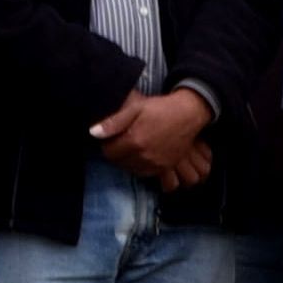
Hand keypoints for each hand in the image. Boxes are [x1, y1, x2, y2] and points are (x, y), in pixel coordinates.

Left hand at [95, 85, 218, 191]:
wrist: (188, 115)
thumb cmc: (160, 108)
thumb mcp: (135, 108)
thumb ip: (113, 122)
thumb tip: (93, 133)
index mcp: (134, 141)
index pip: (108, 152)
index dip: (107, 144)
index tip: (112, 136)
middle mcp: (144, 156)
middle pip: (119, 163)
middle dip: (116, 153)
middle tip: (122, 140)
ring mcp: (155, 164)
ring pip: (131, 169)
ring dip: (127, 161)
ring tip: (132, 146)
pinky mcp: (165, 167)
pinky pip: (145, 173)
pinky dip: (139, 166)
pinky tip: (142, 154)